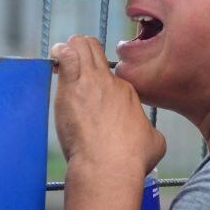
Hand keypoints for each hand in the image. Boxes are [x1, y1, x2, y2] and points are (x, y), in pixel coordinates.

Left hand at [50, 35, 165, 178]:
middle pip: (95, 49)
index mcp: (127, 92)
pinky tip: (55, 60)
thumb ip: (150, 133)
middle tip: (72, 66)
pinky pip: (64, 56)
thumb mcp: (155, 142)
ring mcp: (90, 81)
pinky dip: (58, 53)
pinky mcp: (71, 87)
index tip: (88, 95)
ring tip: (60, 59)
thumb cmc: (131, 159)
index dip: (97, 82)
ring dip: (69, 48)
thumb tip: (149, 136)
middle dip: (82, 51)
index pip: (109, 76)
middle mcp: (109, 82)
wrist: (109, 165)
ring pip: (80, 45)